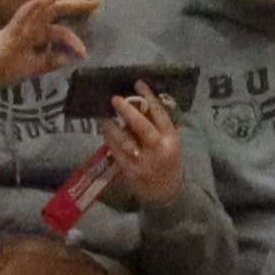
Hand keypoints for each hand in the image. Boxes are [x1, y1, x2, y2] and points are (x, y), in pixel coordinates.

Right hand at [0, 0, 96, 91]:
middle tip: (96, 1)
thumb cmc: (6, 68)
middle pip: (54, 10)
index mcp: (36, 34)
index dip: (75, 40)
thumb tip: (69, 58)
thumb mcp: (35, 67)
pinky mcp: (11, 28)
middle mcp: (30, 25)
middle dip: (75, 4)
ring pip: (40, 5)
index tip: (85, 53)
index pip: (60, 31)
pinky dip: (36, 4)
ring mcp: (20, 25)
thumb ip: (51, 61)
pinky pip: (24, 12)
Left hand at [101, 88, 185, 205]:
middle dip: (128, 111)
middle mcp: (158, 150)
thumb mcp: (171, 141)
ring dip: (111, 126)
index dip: (149, 98)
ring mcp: (142, 162)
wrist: (166, 191)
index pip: (160, 114)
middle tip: (115, 99)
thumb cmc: (167, 160)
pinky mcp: (129, 171)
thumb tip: (140, 100)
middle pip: (142, 127)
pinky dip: (109, 139)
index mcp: (171, 140)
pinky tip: (104, 129)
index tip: (138, 83)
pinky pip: (116, 151)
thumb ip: (159, 124)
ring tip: (103, 115)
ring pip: (124, 140)